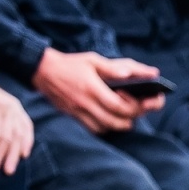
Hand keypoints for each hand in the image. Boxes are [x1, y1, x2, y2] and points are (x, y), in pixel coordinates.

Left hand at [0, 73, 33, 175]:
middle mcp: (9, 107)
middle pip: (8, 137)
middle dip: (0, 157)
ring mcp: (16, 108)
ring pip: (19, 136)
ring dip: (14, 155)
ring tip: (8, 171)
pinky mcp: (19, 111)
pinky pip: (27, 128)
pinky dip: (27, 142)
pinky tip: (24, 155)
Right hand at [33, 49, 160, 132]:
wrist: (43, 72)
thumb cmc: (72, 64)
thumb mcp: (93, 60)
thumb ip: (115, 67)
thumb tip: (134, 73)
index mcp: (92, 88)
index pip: (119, 105)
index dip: (135, 106)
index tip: (145, 99)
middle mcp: (86, 104)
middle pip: (116, 120)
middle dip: (133, 117)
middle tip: (143, 109)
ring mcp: (79, 113)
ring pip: (106, 128)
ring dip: (121, 124)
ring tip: (130, 115)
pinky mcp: (74, 117)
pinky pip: (95, 129)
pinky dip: (107, 127)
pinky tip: (113, 118)